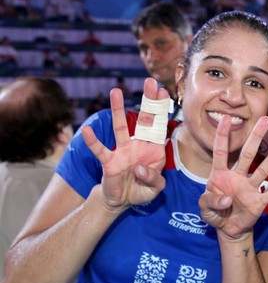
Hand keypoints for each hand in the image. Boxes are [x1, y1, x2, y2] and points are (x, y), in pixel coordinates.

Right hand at [82, 77, 167, 210]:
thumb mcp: (155, 189)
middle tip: (151, 82)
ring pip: (120, 127)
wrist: (123, 200)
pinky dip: (93, 141)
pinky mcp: (109, 161)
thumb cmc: (142, 190)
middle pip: (144, 120)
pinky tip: (87, 130)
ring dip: (118, 110)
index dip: (161, 111)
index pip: (159, 127)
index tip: (164, 92)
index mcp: (154, 149)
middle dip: (148, 102)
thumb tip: (139, 169)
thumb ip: (153, 179)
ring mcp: (122, 151)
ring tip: (115, 91)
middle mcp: (138, 145)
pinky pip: (100, 149)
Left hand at [199, 115, 267, 239]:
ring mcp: (250, 188)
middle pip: (247, 154)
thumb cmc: (215, 214)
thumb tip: (227, 199)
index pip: (220, 152)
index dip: (222, 136)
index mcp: (220, 175)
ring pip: (263, 170)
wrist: (228, 230)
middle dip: (255, 137)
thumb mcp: (204, 210)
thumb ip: (211, 202)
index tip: (226, 118)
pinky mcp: (259, 202)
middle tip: (265, 119)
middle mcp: (237, 177)